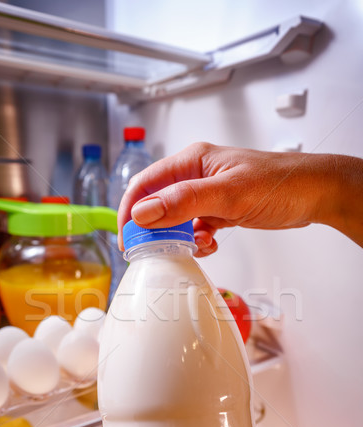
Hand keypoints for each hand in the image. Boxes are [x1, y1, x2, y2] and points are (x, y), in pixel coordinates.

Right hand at [117, 143, 362, 252]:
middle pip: (157, 203)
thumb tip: (143, 212)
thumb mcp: (229, 193)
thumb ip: (184, 202)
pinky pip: (195, 228)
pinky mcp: (219, 210)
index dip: (131, 211)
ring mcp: (207, 194)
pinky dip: (197, 240)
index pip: (146, 184)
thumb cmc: (279, 183)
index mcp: (192, 160)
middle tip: (155, 251)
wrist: (315, 193)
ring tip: (194, 246)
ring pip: (175, 219)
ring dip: (178, 237)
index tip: (127, 238)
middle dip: (153, 228)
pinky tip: (210, 244)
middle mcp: (196, 175)